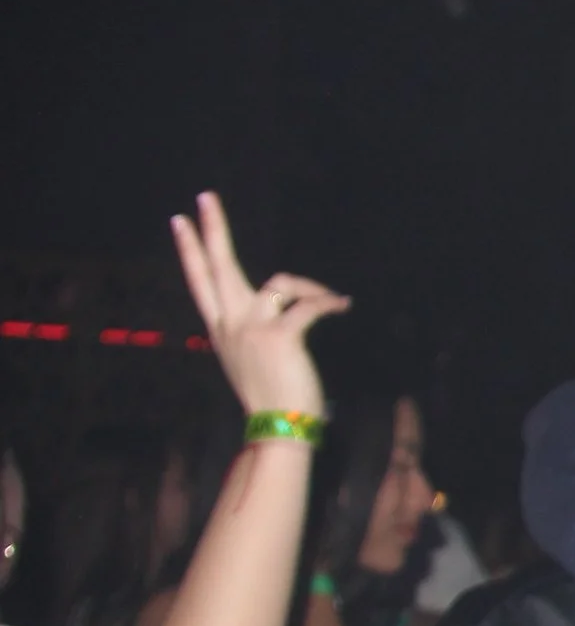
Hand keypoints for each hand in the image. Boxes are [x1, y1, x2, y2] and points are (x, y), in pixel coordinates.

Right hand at [172, 192, 348, 420]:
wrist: (279, 427)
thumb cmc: (272, 396)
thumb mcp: (249, 359)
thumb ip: (249, 331)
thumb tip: (271, 307)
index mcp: (221, 329)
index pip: (200, 281)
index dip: (190, 251)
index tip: (179, 221)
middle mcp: (230, 325)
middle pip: (218, 268)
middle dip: (212, 230)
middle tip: (206, 198)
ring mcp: (252, 329)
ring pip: (278, 283)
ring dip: (308, 287)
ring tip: (330, 298)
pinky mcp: (280, 337)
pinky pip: (307, 307)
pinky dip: (328, 303)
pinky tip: (343, 304)